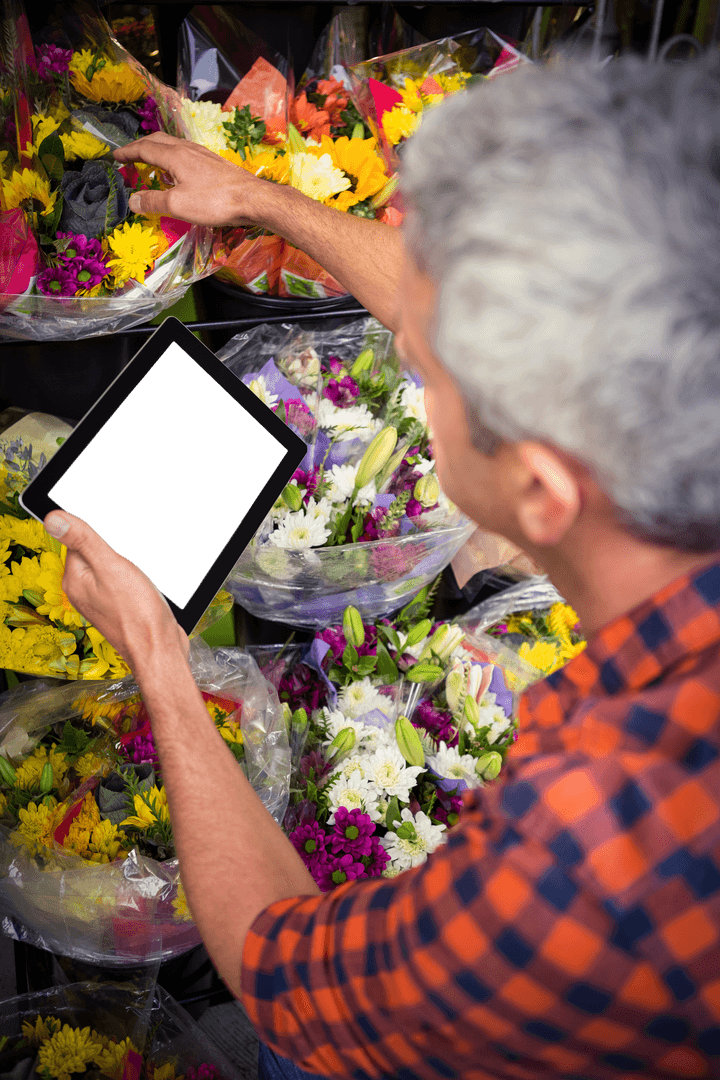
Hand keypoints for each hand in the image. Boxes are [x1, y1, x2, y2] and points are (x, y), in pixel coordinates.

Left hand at [44, 511, 189, 670]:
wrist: (159, 649)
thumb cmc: (137, 613)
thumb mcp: (110, 567)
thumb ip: (83, 540)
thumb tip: (52, 518)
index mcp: (75, 579)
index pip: (78, 540)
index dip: (99, 533)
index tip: (117, 544)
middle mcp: (84, 590)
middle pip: (96, 552)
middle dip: (117, 549)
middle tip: (132, 562)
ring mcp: (102, 599)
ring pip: (114, 566)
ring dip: (129, 563)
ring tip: (141, 574)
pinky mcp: (120, 605)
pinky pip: (125, 580)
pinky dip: (137, 576)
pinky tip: (146, 583)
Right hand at [113, 132, 273, 226]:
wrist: (253, 199)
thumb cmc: (215, 201)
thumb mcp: (177, 205)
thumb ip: (153, 202)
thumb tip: (133, 201)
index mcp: (174, 155)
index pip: (144, 148)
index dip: (127, 152)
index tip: (114, 156)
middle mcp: (188, 149)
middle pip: (158, 140)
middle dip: (140, 146)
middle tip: (129, 155)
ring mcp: (203, 154)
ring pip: (173, 146)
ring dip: (157, 151)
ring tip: (150, 162)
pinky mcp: (214, 164)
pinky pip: (186, 155)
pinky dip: (173, 158)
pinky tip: (178, 173)